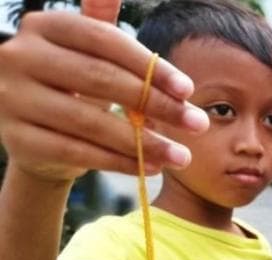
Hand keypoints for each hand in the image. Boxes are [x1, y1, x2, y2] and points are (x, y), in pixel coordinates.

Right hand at [0, 0, 208, 182]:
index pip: (105, 42)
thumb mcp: (85, 52)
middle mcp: (20, 58)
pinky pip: (79, 152)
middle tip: (197, 124)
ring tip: (181, 155)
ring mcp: (14, 100)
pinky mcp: (19, 140)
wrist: (38, 134)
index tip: (188, 90)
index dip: (150, 66)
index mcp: (43, 27)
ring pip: (91, 122)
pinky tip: (150, 166)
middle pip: (101, 79)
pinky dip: (120, 162)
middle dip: (157, 104)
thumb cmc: (74, 85)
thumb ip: (101, 24)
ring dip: (144, 142)